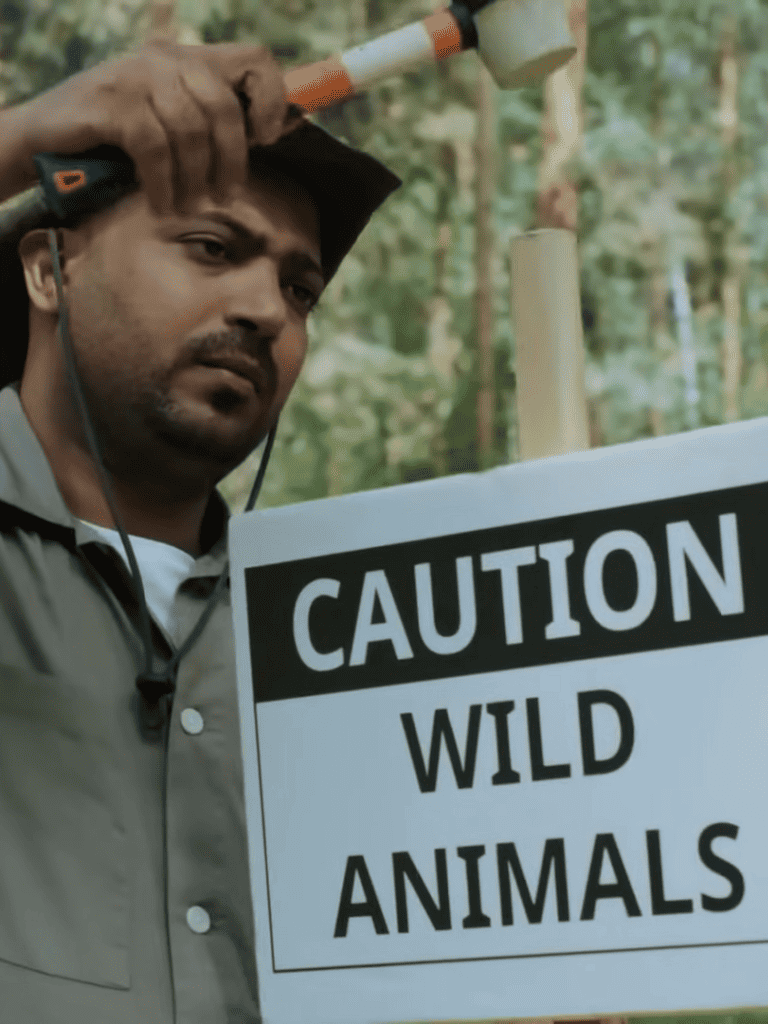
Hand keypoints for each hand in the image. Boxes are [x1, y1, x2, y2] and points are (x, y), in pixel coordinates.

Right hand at [7, 40, 304, 213]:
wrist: (47, 138)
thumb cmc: (119, 141)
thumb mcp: (173, 126)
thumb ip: (214, 123)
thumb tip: (276, 134)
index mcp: (192, 60)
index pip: (256, 61)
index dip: (271, 102)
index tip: (265, 141)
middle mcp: (167, 58)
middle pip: (225, 105)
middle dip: (231, 160)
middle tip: (225, 197)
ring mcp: (137, 74)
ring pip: (191, 128)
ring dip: (195, 178)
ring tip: (188, 207)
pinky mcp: (111, 99)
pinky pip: (155, 147)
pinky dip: (162, 183)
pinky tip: (160, 205)